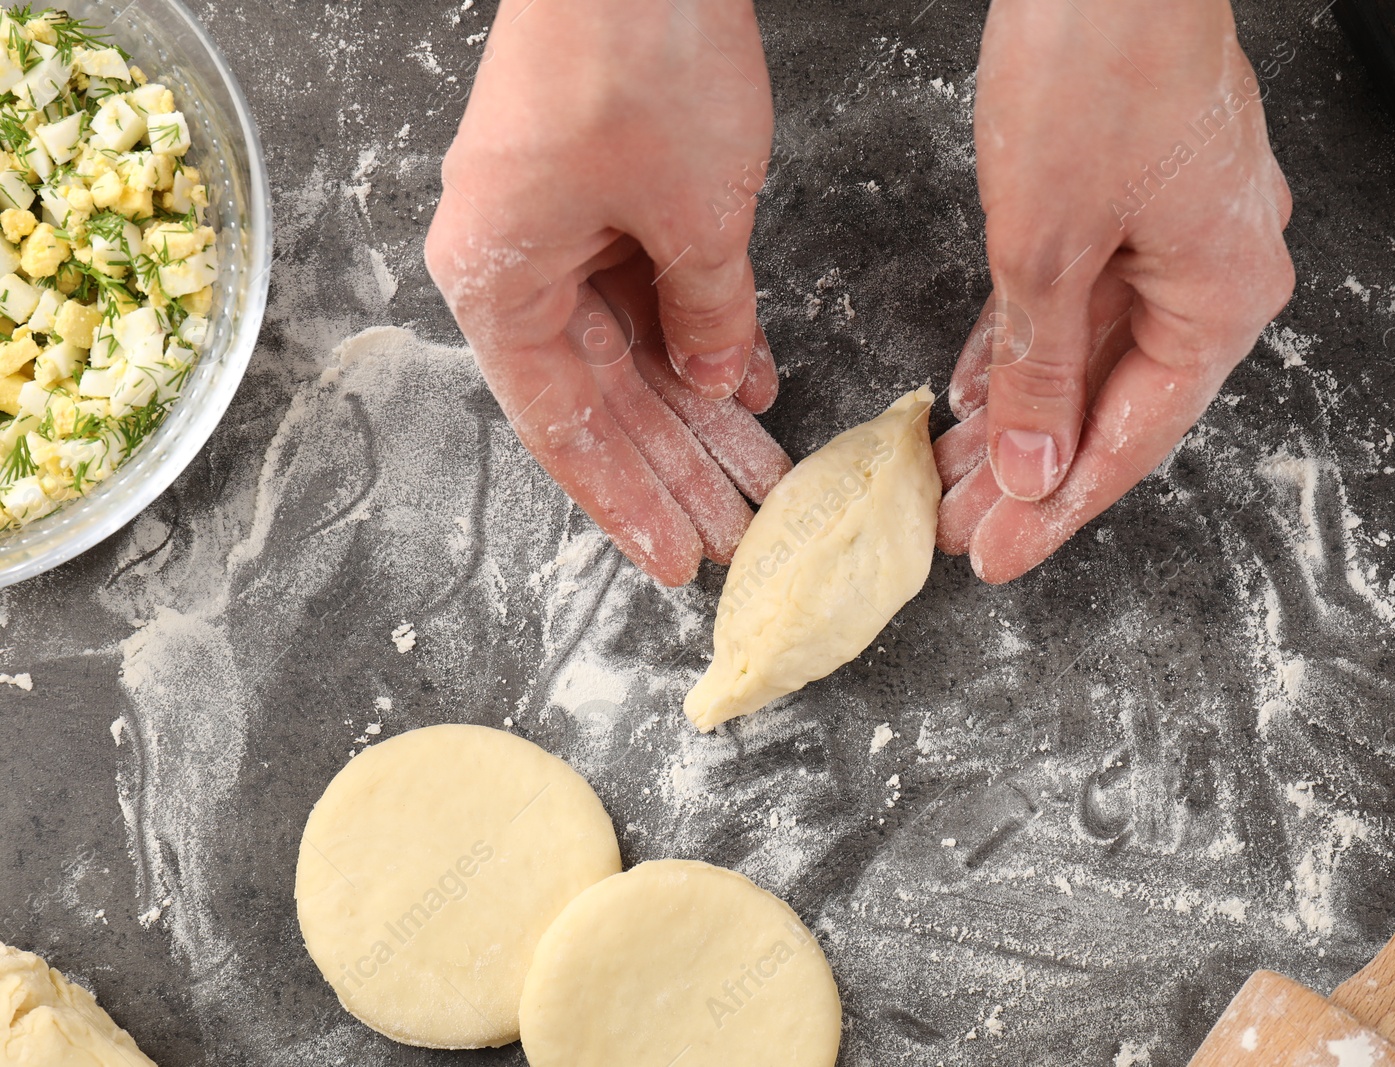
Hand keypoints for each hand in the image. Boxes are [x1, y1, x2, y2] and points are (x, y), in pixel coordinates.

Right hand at [426, 0, 788, 585]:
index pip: (566, 428)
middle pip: (600, 398)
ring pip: (630, 351)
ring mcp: (554, 226)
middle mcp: (513, 262)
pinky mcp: (596, 194)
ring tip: (758, 478)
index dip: (626, 503)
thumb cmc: (636, 56)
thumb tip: (717, 379)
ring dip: (697, 411)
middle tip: (735, 534)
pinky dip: (700, 334)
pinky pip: (646, 291)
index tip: (675, 561)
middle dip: (674, 468)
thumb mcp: (697, 217)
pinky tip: (747, 385)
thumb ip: (710, 314)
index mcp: (500, 282)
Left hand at [936, 0, 1295, 582]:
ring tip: (951, 472)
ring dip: (1019, 411)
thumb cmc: (1096, 67)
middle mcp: (1218, 271)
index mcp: (1224, 297)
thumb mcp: (1047, 246)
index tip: (996, 556)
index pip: (1133, 440)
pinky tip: (972, 387)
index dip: (1057, 509)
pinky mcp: (1136, 195)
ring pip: (1089, 353)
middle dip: (1028, 469)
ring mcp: (1180, 231)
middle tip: (958, 527)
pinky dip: (1026, 342)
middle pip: (1113, 404)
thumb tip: (1030, 463)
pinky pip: (1081, 295)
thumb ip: (1037, 368)